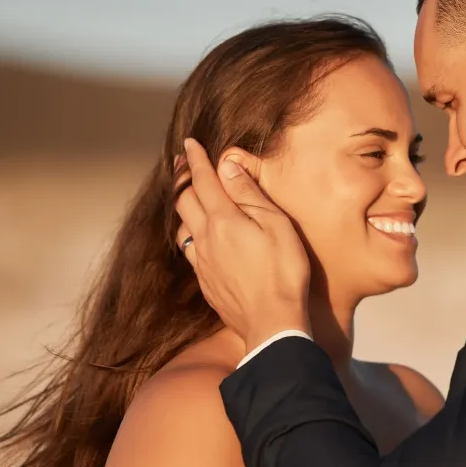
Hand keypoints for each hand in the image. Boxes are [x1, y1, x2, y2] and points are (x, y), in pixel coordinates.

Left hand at [174, 139, 311, 352]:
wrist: (272, 324)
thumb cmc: (284, 273)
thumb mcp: (276, 226)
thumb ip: (249, 195)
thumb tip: (227, 167)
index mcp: (223, 220)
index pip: (203, 181)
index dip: (196, 159)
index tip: (189, 143)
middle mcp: (206, 239)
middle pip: (183, 201)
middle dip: (182, 178)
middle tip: (182, 163)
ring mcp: (202, 263)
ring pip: (182, 227)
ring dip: (182, 207)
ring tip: (187, 197)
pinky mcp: (206, 283)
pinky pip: (189, 251)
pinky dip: (189, 233)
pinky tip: (198, 237)